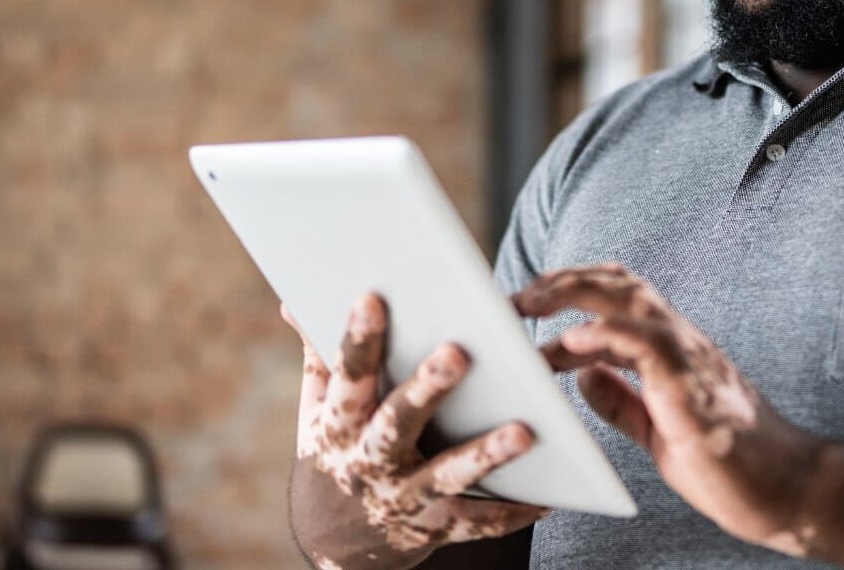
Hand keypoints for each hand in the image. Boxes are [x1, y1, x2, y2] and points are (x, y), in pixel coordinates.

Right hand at [287, 295, 547, 569]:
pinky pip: (476, 523)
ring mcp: (402, 498)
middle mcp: (367, 462)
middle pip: (397, 423)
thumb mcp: (315, 413)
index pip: (346, 376)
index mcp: (339, 426)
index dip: (358, 340)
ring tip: (525, 432)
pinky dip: (511, 513)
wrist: (334, 548)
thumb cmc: (334, 457)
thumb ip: (319, 359)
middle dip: (426, 389)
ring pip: (446, 475)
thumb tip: (294, 299)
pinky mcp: (432, 529)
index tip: (372, 298)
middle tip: (458, 353)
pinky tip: (548, 497)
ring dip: (485, 455)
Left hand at [513, 264, 827, 558]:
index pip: (621, 297)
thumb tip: (581, 373)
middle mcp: (681, 342)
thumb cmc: (731, 466)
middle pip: (619, 283)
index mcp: (673, 351)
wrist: (789, 492)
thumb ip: (622, 401)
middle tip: (515, 296)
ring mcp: (690, 358)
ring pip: (628, 299)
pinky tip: (568, 343)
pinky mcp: (692, 386)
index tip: (529, 302)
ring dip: (572, 294)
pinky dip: (603, 336)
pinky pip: (644, 345)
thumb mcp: (658, 431)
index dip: (573, 289)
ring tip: (527, 304)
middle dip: (563, 279)